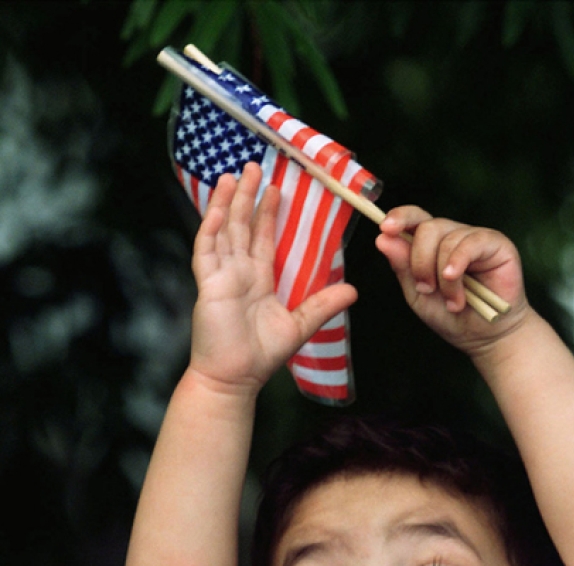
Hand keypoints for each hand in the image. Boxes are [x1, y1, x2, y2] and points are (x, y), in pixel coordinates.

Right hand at [190, 163, 356, 393]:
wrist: (235, 377)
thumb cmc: (261, 356)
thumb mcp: (300, 326)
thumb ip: (323, 306)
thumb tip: (354, 291)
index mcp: (258, 279)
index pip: (263, 238)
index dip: (268, 213)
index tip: (277, 189)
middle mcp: (238, 272)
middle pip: (242, 226)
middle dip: (248, 197)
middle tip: (256, 167)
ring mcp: (221, 275)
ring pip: (223, 230)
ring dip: (228, 202)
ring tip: (235, 175)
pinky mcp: (207, 283)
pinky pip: (207, 248)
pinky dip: (212, 226)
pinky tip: (218, 205)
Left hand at [375, 206, 529, 355]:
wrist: (486, 337)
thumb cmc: (453, 318)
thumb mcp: (419, 296)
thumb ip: (403, 268)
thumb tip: (383, 238)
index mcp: (432, 245)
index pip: (414, 218)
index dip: (400, 217)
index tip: (386, 229)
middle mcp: (453, 236)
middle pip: (427, 228)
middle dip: (420, 262)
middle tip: (427, 290)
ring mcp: (474, 238)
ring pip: (447, 239)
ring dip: (443, 277)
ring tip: (454, 303)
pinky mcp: (495, 244)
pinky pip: (470, 243)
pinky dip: (457, 263)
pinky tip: (454, 279)